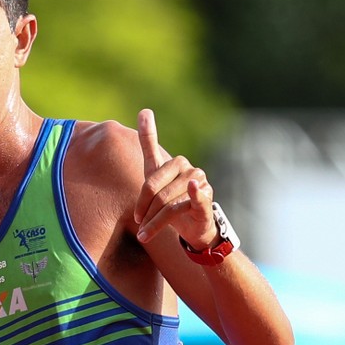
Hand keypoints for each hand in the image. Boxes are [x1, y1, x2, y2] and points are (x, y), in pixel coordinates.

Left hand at [133, 108, 216, 246]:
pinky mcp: (207, 201)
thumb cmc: (171, 201)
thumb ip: (149, 146)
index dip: (146, 137)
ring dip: (155, 221)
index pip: (152, 153)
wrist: (194, 228)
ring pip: (168, 201)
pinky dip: (195, 195)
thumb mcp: (155, 178)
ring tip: (145, 234)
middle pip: (154, 186)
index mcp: (173, 163)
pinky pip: (197, 198)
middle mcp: (188, 169)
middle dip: (144, 207)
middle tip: (138, 221)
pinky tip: (194, 190)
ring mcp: (200, 184)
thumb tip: (145, 110)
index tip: (143, 113)